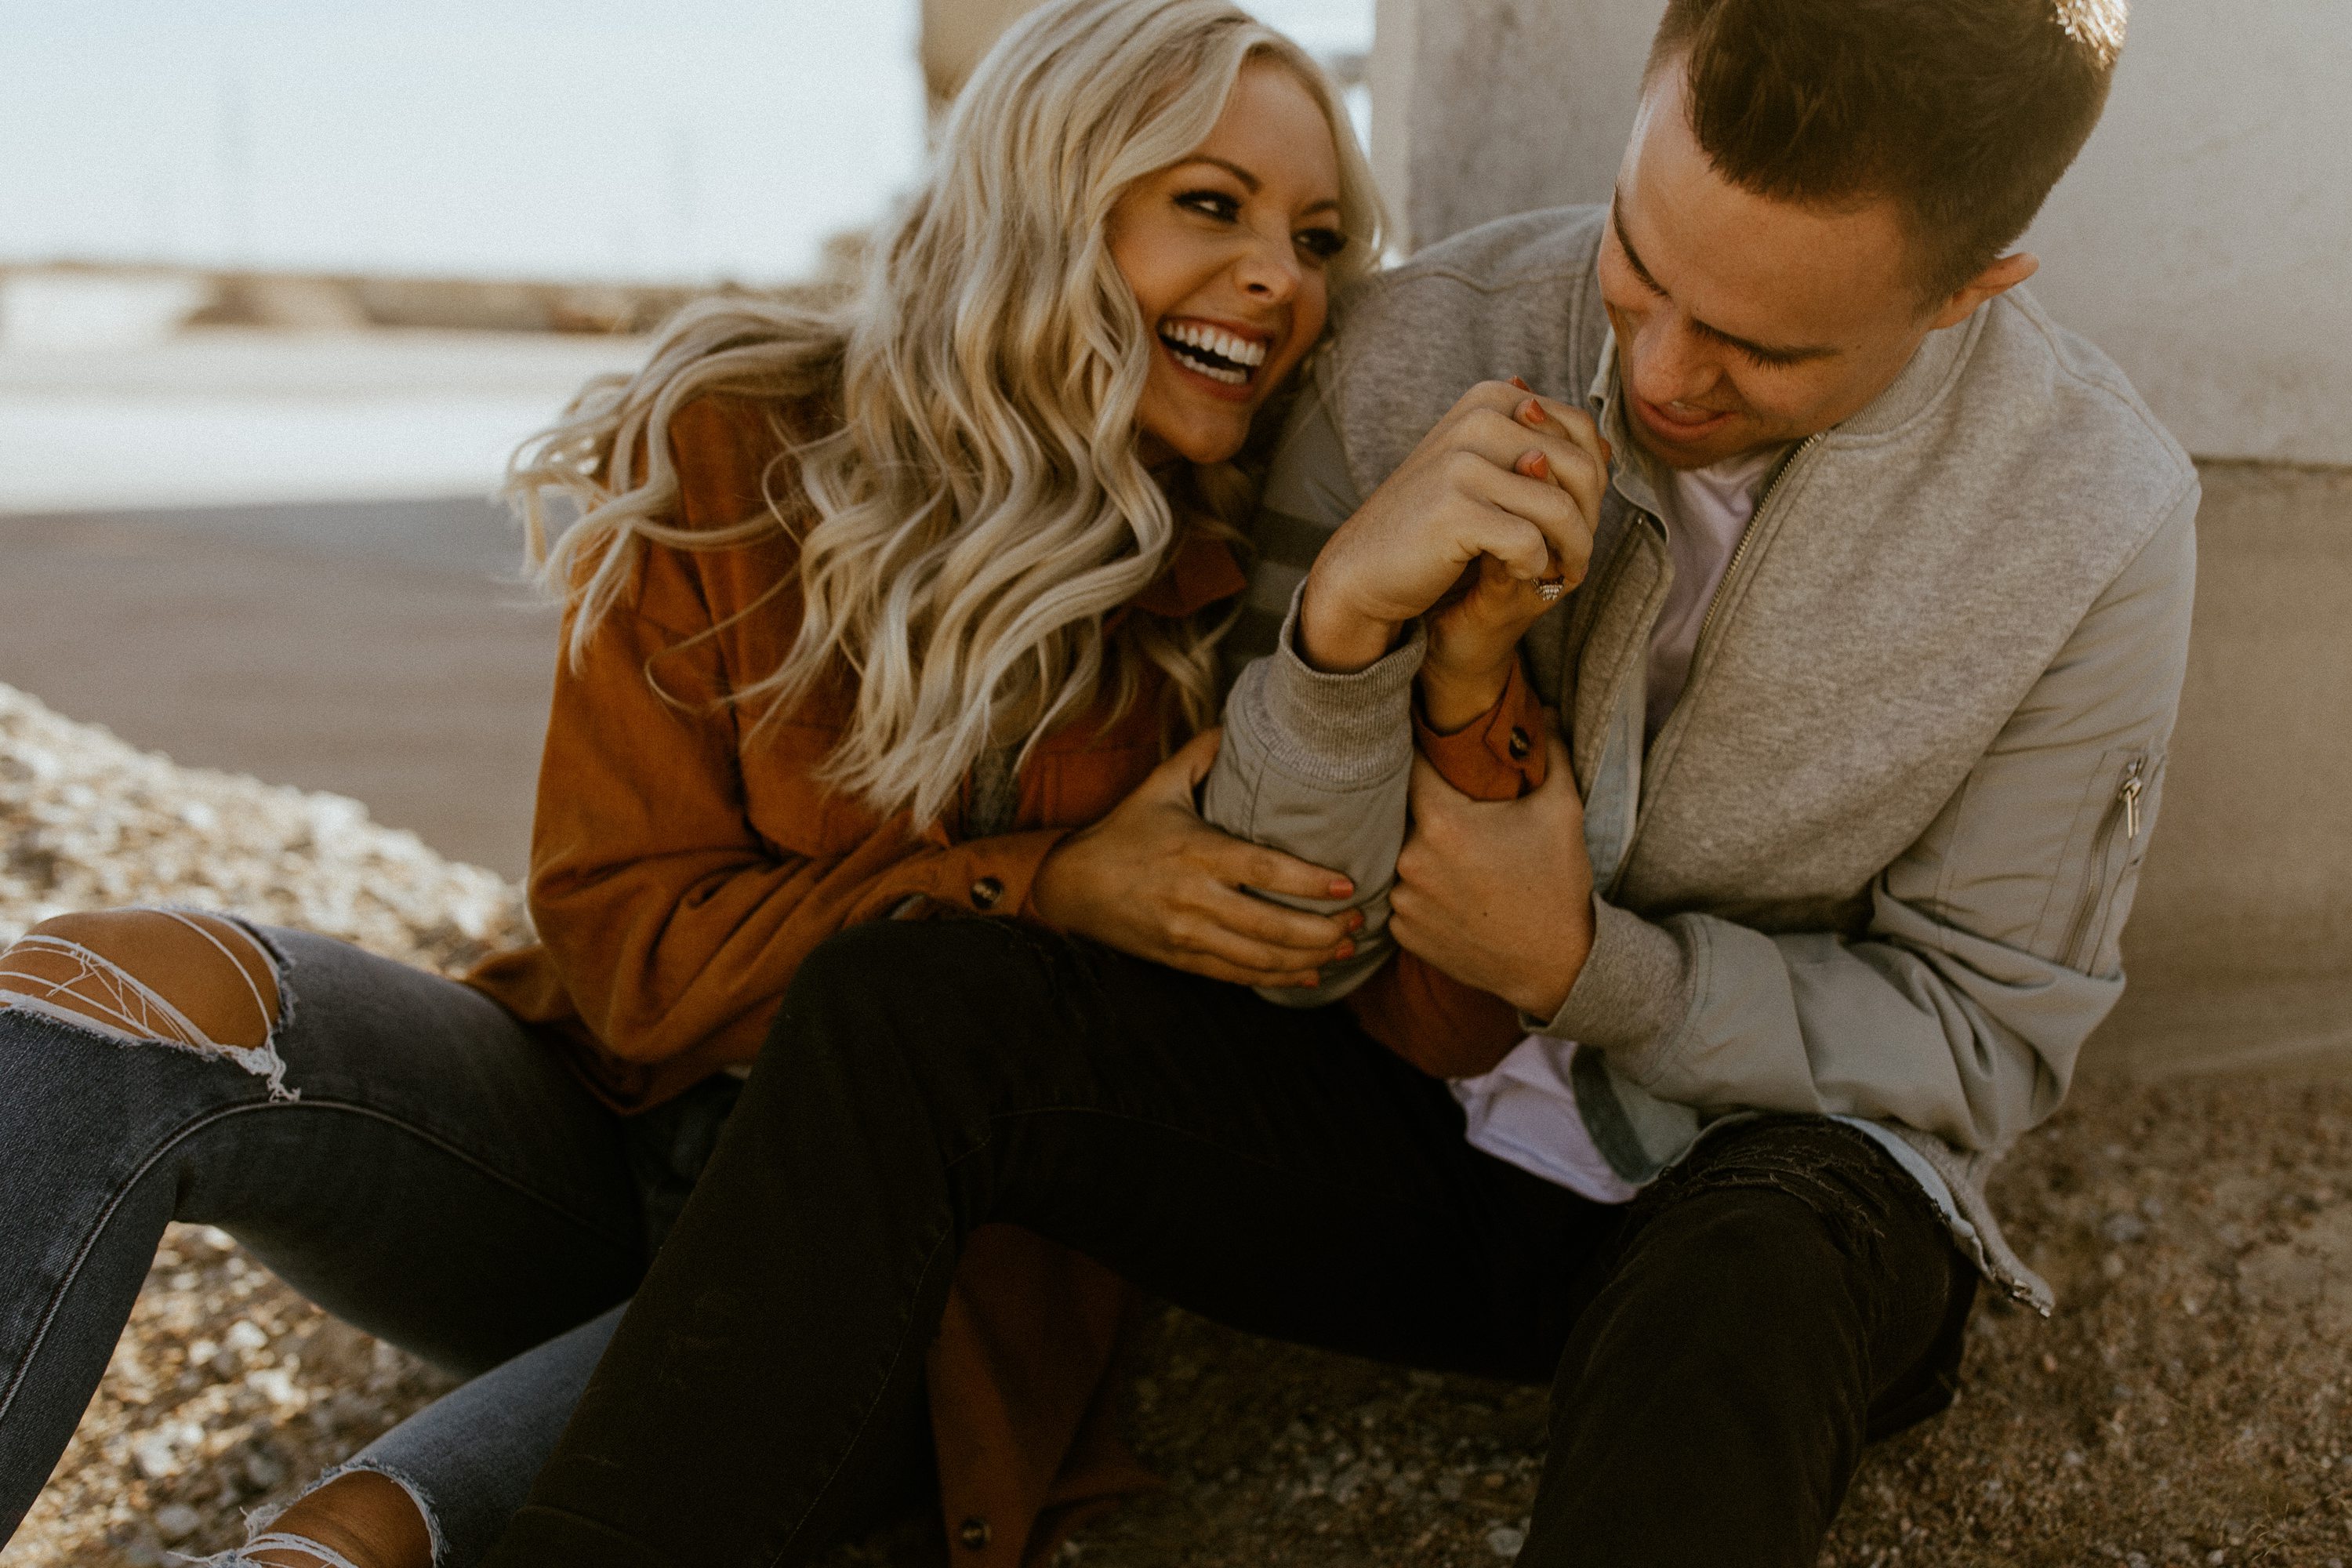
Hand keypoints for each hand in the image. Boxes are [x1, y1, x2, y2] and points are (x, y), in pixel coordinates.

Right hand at [1032, 729, 1362, 987]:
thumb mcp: (1159, 786)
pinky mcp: (1182, 959)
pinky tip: (1310, 973)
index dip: (1309, 882)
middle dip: (1323, 928)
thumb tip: (1238, 718)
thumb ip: (1202, 754)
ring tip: (1346, 945)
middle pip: (1271, 923)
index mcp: (1197, 852)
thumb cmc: (1123, 833)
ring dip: (1309, 957)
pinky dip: (1278, 978)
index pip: (1263, 870)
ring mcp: (1188, 934)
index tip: (1348, 883)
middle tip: (1360, 920)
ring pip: (1260, 956)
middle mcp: (1195, 898)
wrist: (1071, 887)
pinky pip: (1238, 975)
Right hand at [1297, 379, 1607, 675]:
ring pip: (1562, 510)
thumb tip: (1606, 443)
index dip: (1595, 480)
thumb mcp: (1487, 471)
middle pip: (1581, 468)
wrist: (1365, 565)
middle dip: (1590, 519)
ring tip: (1559, 572)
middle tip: (1575, 555)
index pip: (1580, 430)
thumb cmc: (1432, 520)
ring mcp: (1464, 462)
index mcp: (1490, 399)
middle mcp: (1479, 419)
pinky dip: (1534, 568)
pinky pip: (1530, 542)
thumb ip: (1540, 450)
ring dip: (1572, 551)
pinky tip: (1517, 573)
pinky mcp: (1455, 510)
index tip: (1581, 518)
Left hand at [1389, 729, 1593, 1018]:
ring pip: (1397, 853)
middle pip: (1400, 811)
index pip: (1409, 763)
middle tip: (1448, 801)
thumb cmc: (1559, 883)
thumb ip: (1548, 752)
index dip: (1418, 750)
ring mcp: (1400, 901)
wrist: (1558, 966)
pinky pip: (1399, 894)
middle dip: (1421, 803)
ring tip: (1457, 853)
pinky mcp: (1401, 932)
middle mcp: (1410, 860)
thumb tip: (1547, 709)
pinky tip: (1452, 889)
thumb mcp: (1562, 809)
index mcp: (1442, 823)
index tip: (1425, 741)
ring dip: (1419, 848)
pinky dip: (1419, 887)